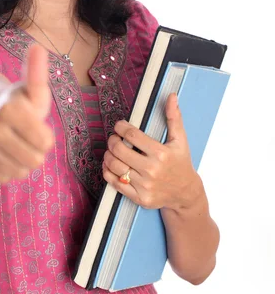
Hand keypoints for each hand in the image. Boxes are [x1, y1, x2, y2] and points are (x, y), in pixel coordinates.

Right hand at [0, 43, 53, 183]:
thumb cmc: (15, 99)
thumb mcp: (31, 88)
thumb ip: (38, 73)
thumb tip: (38, 47)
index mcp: (9, 108)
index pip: (45, 143)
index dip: (46, 138)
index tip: (37, 126)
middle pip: (34, 161)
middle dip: (36, 152)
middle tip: (27, 138)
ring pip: (18, 172)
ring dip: (22, 162)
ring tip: (16, 145)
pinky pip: (1, 177)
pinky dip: (6, 169)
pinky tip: (3, 153)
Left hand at [102, 93, 200, 210]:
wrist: (185, 193)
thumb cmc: (181, 163)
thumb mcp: (180, 140)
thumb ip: (174, 117)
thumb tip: (171, 96)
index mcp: (161, 154)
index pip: (131, 135)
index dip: (120, 127)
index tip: (119, 126)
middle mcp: (152, 170)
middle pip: (119, 150)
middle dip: (112, 141)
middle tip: (113, 138)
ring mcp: (145, 185)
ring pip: (114, 166)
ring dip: (108, 155)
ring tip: (111, 151)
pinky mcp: (139, 197)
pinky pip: (115, 183)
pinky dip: (108, 172)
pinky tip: (110, 165)